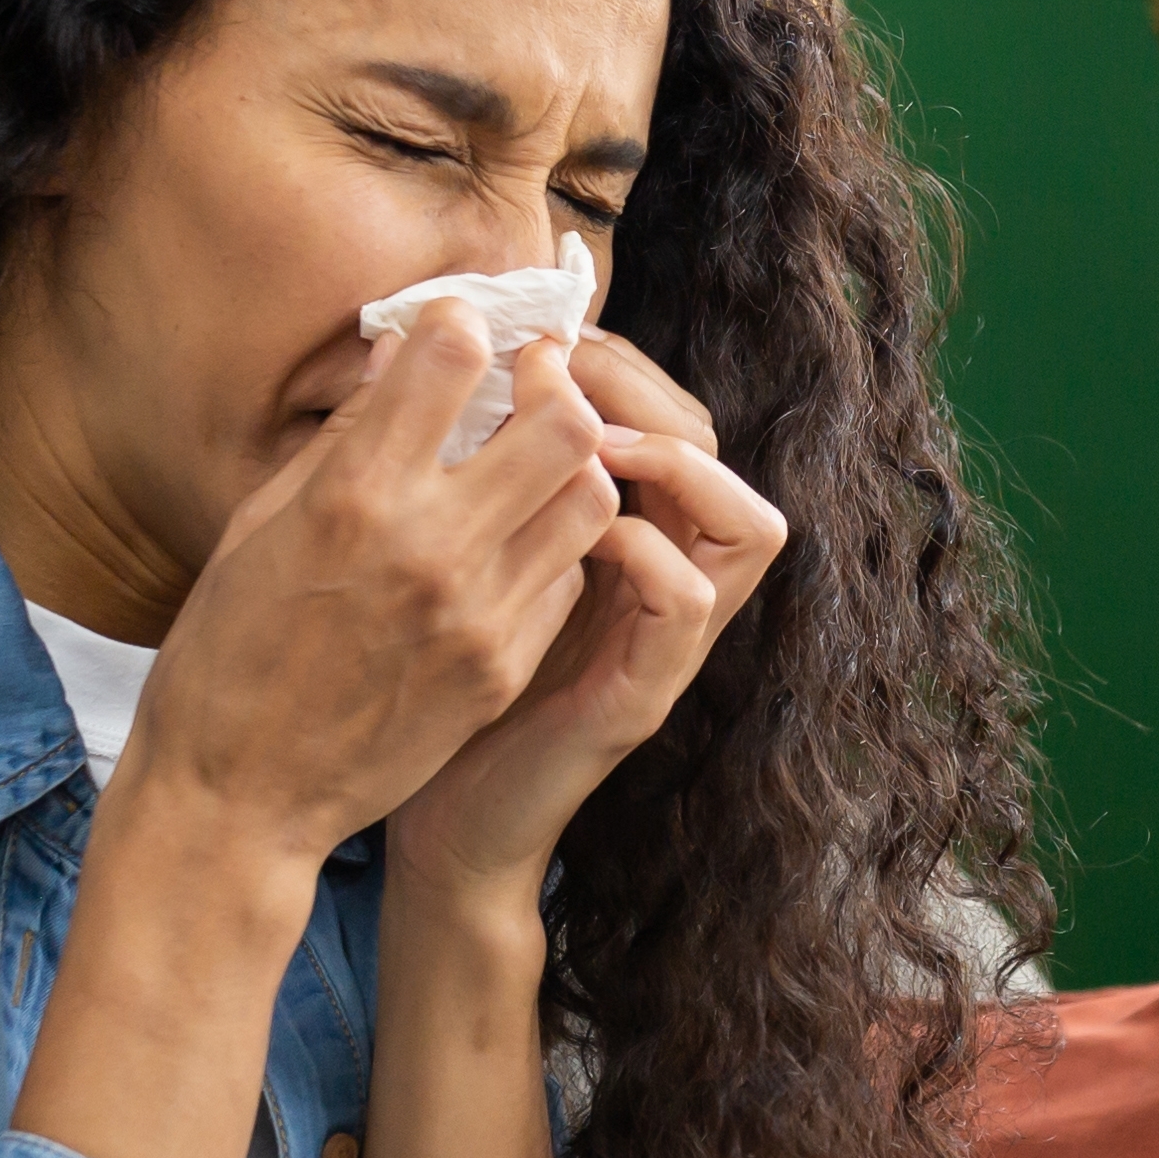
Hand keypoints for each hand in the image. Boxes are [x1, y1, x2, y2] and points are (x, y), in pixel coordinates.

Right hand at [105, 304, 622, 877]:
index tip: (460, 328)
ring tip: (531, 466)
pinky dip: (552, 545)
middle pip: (562, 421)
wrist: (241, 797)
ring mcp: (478, 613)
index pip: (453, 358)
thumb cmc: (228, 652)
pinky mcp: (503, 667)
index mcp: (352, 496)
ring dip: (568, 466)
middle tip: (528, 385)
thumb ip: (343, 439)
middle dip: (551, 385)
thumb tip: (398, 356)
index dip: (463, 324)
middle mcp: (428, 546)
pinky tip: (513, 545)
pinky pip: (565, 575)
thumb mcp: (260, 525)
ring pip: (590, 498)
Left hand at [385, 328, 789, 914]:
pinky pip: (691, 603)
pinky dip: (646, 551)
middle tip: (561, 370)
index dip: (617, 362)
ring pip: (750, 526)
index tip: (538, 335)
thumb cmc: (421, 681)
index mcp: (614, 536)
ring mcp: (661, 643)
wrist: (426, 821)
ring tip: (589, 441)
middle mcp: (656, 581)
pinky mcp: (643, 696)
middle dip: (645, 391)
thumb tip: (408, 353)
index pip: (662, 416)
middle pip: (716, 451)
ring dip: (676, 463)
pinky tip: (577, 532)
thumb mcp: (444, 554)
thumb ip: (455, 471)